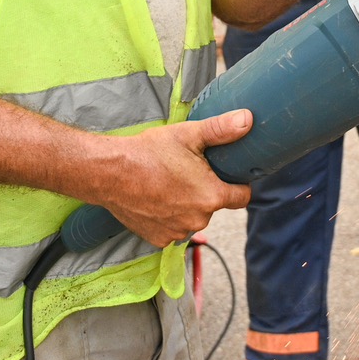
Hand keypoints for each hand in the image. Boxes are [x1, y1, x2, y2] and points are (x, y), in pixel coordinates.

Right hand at [98, 109, 252, 245]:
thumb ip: (222, 129)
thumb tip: (248, 119)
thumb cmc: (150, 152)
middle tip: (187, 171)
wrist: (110, 173)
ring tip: (168, 183)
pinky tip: (156, 199)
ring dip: (186, 204)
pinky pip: (172, 228)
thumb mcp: (189, 135)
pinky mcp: (159, 240)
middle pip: (214, 205)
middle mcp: (198, 220)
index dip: (239, 183)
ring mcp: (178, 232)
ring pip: (192, 217)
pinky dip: (167, 216)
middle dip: (205, 190)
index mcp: (211, 196)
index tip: (228, 174)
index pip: (242, 197)